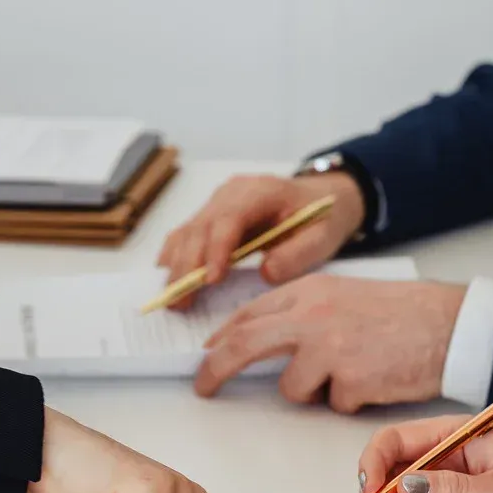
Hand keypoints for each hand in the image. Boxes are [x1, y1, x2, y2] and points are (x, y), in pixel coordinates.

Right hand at [158, 173, 365, 308]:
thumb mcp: (322, 237)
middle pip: (200, 227)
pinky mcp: (211, 217)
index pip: (229, 218)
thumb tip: (265, 274)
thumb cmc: (321, 218)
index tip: (211, 280)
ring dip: (177, 267)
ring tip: (174, 300)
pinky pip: (186, 235)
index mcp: (261, 191)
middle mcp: (232, 193)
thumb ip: (297, 254)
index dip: (216, 249)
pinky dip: (175, 258)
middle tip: (182, 302)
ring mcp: (217, 203)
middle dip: (188, 266)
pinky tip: (170, 281)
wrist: (320, 199)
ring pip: (187, 232)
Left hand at [194, 275, 464, 410]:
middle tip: (204, 387)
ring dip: (315, 391)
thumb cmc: (403, 313)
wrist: (450, 325)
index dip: (221, 338)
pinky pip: (333, 404)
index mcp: (309, 291)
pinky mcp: (350, 381)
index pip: (248, 314)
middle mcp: (312, 317)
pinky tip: (376, 379)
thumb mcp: (344, 297)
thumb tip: (263, 341)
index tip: (207, 354)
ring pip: (292, 388)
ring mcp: (329, 349)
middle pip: (244, 345)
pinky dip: (351, 400)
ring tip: (354, 372)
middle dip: (215, 368)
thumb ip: (303, 313)